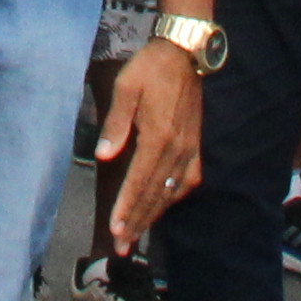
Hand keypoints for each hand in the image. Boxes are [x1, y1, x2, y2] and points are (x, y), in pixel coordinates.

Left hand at [92, 40, 204, 250]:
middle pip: (155, 194)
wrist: (185, 54)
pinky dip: (173, 198)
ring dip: (153, 215)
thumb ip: (115, 123)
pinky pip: (186, 181)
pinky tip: (163, 207)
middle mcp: (177, 149)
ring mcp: (189, 149)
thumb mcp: (126, 88)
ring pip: (170, 191)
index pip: (139, 181)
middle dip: (137, 221)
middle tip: (122, 247)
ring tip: (137, 235)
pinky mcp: (195, 146)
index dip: (126, 208)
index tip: (115, 229)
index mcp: (157, 137)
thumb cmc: (150, 68)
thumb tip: (104, 156)